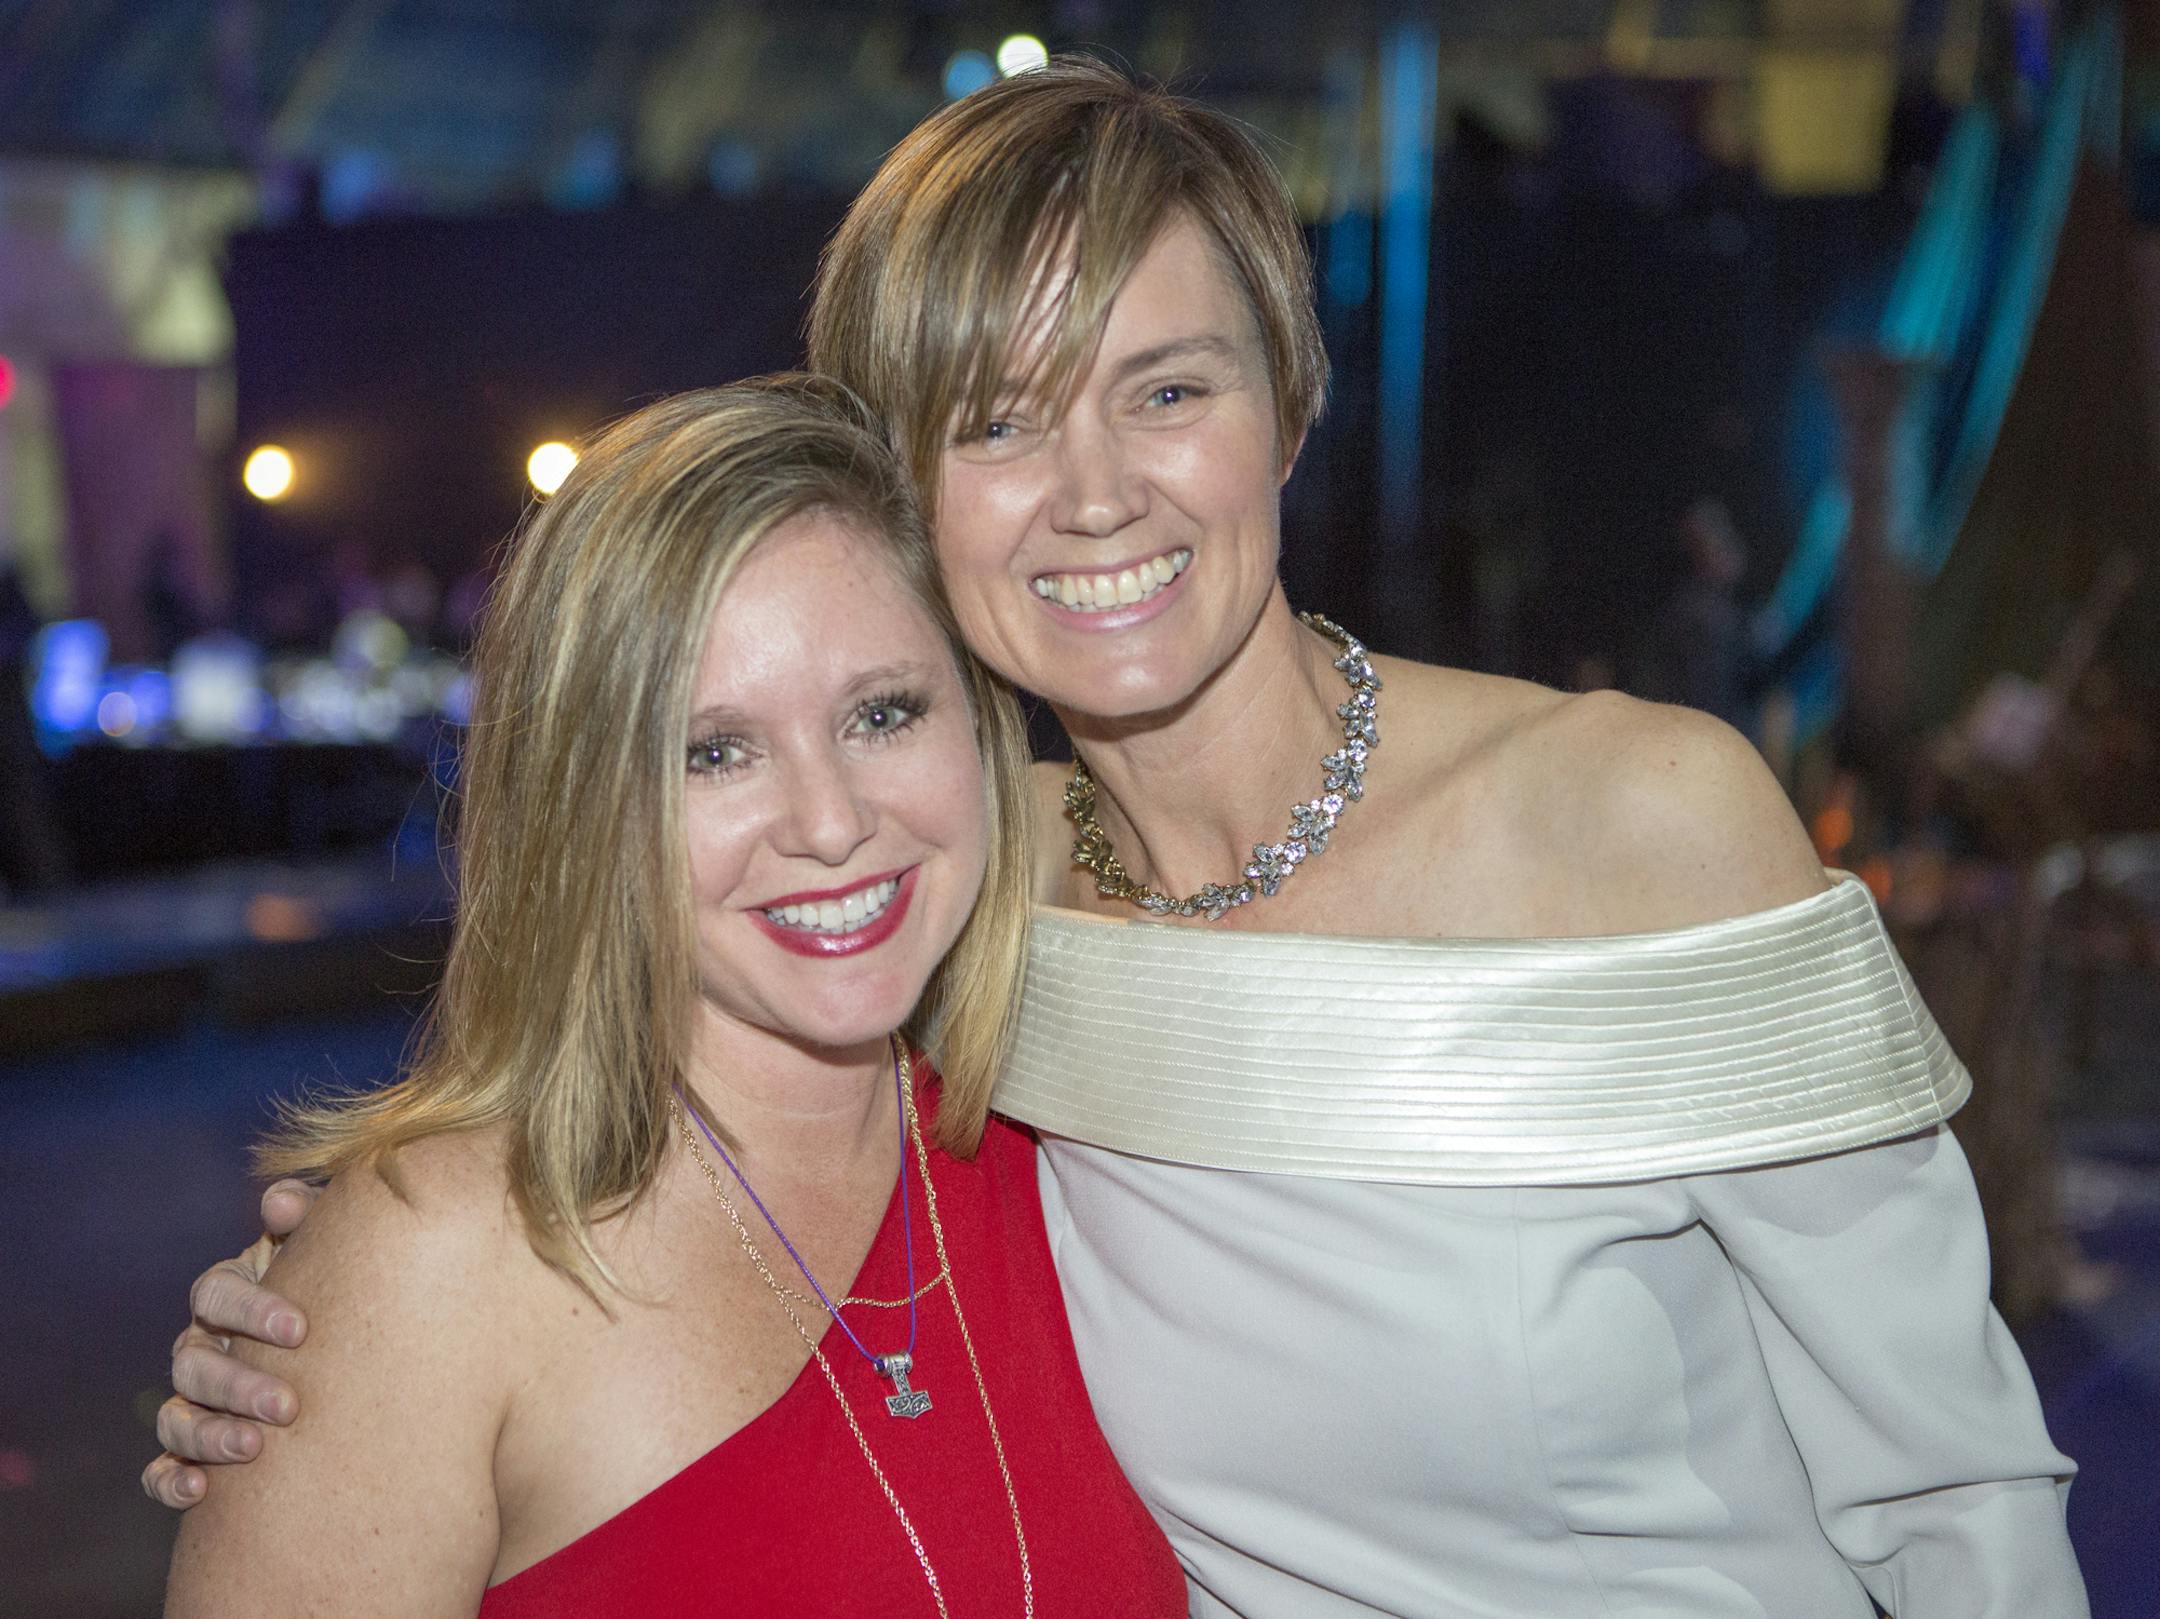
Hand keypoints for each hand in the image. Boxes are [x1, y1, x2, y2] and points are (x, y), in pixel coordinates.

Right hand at [141, 1180, 318, 1508]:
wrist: (349, 1340)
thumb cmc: (337, 1282)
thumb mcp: (326, 1244)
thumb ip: (307, 1216)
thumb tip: (281, 1200)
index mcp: (227, 1292)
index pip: (216, 1292)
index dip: (251, 1310)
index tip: (300, 1330)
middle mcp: (201, 1343)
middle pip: (194, 1362)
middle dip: (239, 1384)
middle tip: (289, 1406)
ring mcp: (193, 1398)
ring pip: (175, 1417)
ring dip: (208, 1434)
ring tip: (254, 1448)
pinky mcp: (191, 1449)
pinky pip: (162, 1468)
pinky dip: (170, 1480)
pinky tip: (198, 1492)